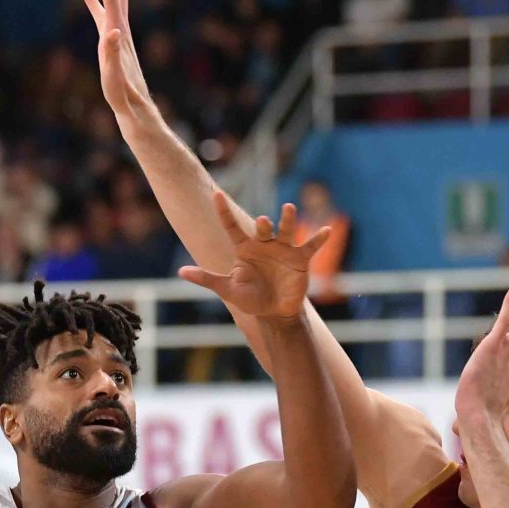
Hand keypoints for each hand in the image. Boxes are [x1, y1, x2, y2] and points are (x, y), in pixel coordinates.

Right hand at [82, 0, 157, 129]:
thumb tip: (112, 31)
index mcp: (118, 33)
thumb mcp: (115, 79)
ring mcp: (117, 34)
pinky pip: (102, 14)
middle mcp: (120, 29)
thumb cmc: (124, 97)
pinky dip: (95, 0)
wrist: (136, 108)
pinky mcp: (113, 43)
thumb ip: (112, 56)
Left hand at [179, 193, 329, 320]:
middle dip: (264, 225)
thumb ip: (207, 279)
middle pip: (263, 228)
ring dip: (288, 220)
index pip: (231, 226)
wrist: (274, 312)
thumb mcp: (228, 289)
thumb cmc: (250, 299)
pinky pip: (310, 246)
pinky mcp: (300, 259)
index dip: (223, 212)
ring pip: (286, 230)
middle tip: (263, 223)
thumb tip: (181, 271)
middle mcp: (264, 244)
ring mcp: (283, 250)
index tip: (215, 194)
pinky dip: (319, 238)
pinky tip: (327, 230)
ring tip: (289, 209)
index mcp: (244, 249)